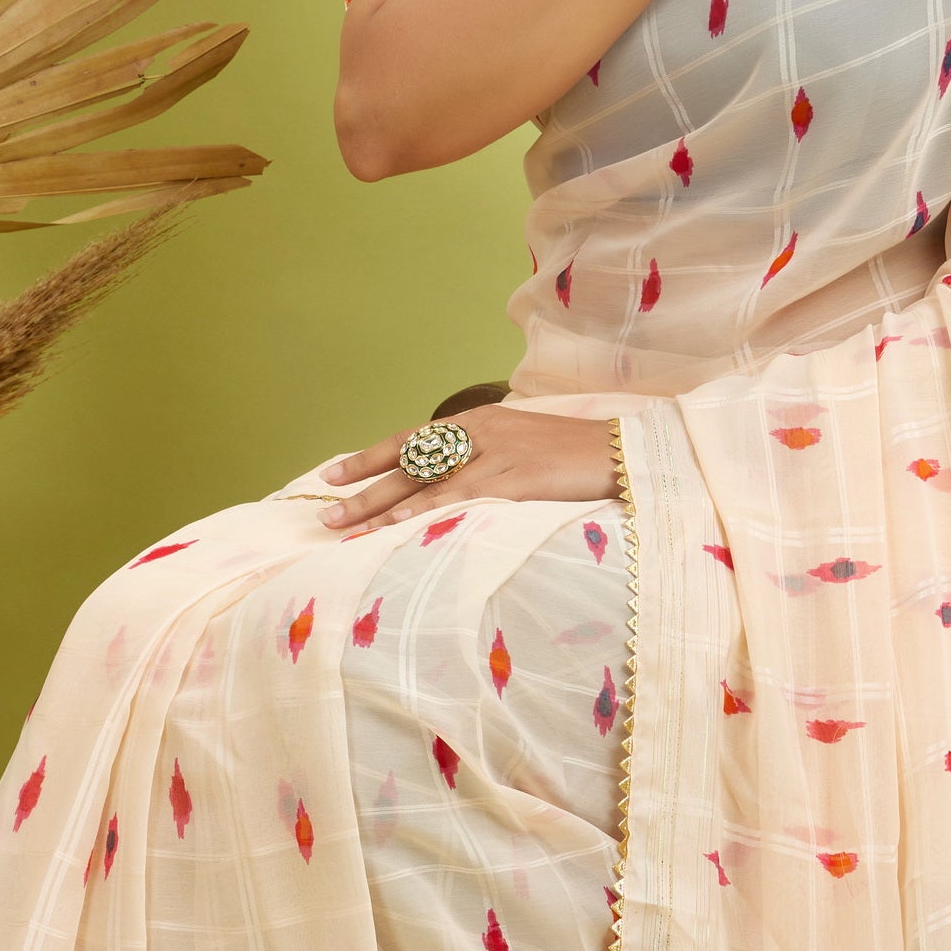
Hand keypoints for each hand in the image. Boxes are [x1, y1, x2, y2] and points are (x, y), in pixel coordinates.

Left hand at [318, 402, 620, 540]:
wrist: (624, 453)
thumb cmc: (576, 457)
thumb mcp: (523, 448)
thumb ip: (486, 459)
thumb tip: (450, 483)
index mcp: (480, 422)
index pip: (412, 440)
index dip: (370, 458)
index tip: (334, 475)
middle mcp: (480, 433)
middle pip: (409, 464)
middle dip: (364, 490)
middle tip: (326, 514)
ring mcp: (497, 454)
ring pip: (426, 484)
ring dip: (383, 509)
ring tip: (347, 529)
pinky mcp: (516, 478)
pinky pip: (460, 498)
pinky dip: (426, 513)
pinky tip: (399, 528)